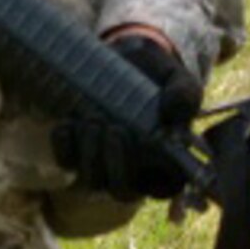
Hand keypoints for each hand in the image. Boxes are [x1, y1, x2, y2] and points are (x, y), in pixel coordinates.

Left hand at [51, 32, 202, 199]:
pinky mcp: (75, 152)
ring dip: (90, 155)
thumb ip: (185, 94)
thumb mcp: (176, 79)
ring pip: (92, 181)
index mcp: (166, 161)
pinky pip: (66, 161)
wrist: (124, 57)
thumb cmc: (156, 75)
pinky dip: (64, 145)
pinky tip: (68, 123)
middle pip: (122, 191)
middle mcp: (134, 171)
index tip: (153, 145)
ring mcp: (102, 164)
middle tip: (114, 129)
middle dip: (116, 165)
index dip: (156, 179)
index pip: (166, 188)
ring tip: (92, 120)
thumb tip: (177, 111)